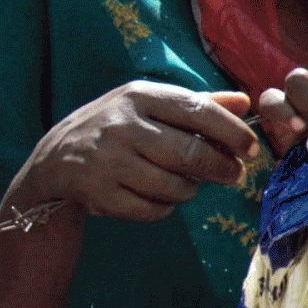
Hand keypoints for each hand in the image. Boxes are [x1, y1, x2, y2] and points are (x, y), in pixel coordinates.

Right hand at [12, 81, 259, 222]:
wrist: (56, 160)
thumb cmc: (116, 129)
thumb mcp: (147, 106)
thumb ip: (196, 104)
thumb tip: (245, 101)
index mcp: (138, 97)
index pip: (198, 110)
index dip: (232, 132)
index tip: (251, 148)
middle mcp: (122, 125)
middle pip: (190, 153)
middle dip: (221, 168)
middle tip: (234, 175)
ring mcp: (109, 161)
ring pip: (174, 186)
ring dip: (188, 190)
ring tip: (183, 184)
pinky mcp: (101, 193)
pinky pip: (153, 210)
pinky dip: (163, 208)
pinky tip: (155, 197)